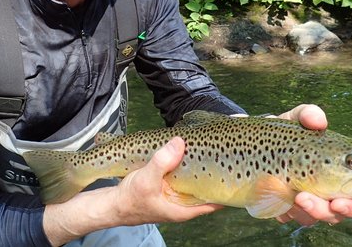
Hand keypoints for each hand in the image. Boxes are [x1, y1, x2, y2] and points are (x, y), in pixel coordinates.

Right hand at [43, 137, 220, 245]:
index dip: (230, 188)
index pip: (217, 201)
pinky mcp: (168, 185)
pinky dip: (188, 163)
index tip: (241, 171)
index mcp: (185, 209)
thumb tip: (179, 142)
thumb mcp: (146, 180)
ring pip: (197, 180)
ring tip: (217, 148)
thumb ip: (162, 162)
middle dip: (219, 172)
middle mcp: (184, 202)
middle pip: (209, 188)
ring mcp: (176, 194)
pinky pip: (184, 174)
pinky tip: (189, 150)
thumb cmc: (129, 200)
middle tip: (232, 152)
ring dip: (204, 165)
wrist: (110, 205)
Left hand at [275, 104, 351, 224]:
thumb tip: (319, 121)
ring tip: (294, 195)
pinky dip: (285, 209)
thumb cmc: (284, 130)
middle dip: (327, 212)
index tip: (338, 202)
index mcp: (340, 171)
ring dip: (304, 210)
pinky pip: (288, 216)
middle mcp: (326, 190)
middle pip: (338, 214)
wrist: (249, 140)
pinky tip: (277, 196)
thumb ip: (309, 114)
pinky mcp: (283, 205)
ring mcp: (303, 199)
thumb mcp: (295, 118)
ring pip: (311, 218)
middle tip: (308, 200)